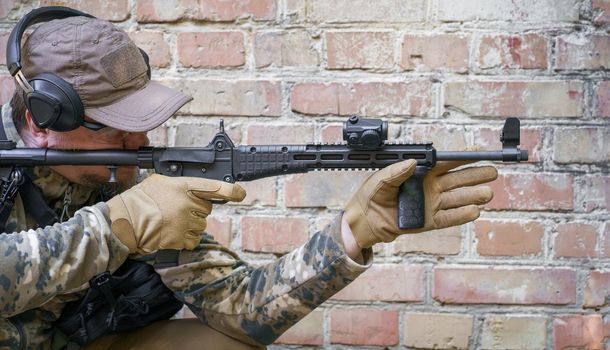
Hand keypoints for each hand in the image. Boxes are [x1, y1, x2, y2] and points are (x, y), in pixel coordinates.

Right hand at [107, 174, 245, 253]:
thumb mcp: (159, 181)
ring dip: (191, 224)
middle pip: (206, 208)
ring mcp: (186, 222)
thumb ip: (179, 183)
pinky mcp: (182, 239)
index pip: (214, 187)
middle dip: (196, 209)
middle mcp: (188, 204)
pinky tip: (172, 231)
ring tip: (171, 221)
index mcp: (184, 186)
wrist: (125, 222)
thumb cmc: (139, 200)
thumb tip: (191, 188)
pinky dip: (186, 237)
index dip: (231, 191)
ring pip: (201, 224)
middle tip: (177, 209)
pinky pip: (194, 238)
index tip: (241, 193)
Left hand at [344, 159, 497, 247]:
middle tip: (492, 172)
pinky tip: (474, 211)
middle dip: (475, 175)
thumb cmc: (371, 196)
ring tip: (487, 193)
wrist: (365, 221)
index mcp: (420, 172)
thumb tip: (411, 162)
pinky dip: (461, 215)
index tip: (478, 152)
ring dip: (473, 195)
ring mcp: (431, 204)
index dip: (462, 158)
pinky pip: (448, 218)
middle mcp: (429, 187)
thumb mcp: (380, 180)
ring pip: (457, 198)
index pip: (445, 163)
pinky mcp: (429, 221)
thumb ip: (396, 171)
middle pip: (457, 179)